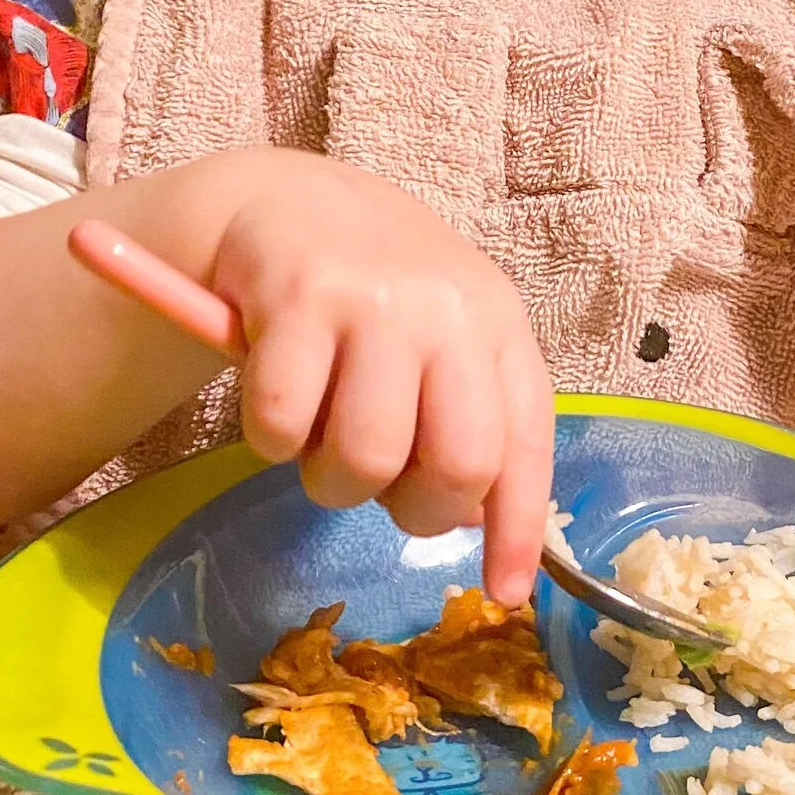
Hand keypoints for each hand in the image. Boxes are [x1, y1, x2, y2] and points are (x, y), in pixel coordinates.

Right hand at [205, 154, 552, 603]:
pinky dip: (270, 438)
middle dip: (414, 510)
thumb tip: (482, 533)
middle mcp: (448, 310)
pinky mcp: (296, 297)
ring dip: (331, 479)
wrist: (288, 202)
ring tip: (320, 435)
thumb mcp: (445, 340)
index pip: (525, 443)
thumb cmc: (377, 295)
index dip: (517, 529)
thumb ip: (469, 420)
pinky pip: (282, 425)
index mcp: (496, 326)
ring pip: (366, 458)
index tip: (504, 593)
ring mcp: (373, 300)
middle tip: (380, 486)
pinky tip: (276, 394)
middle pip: (457, 465)